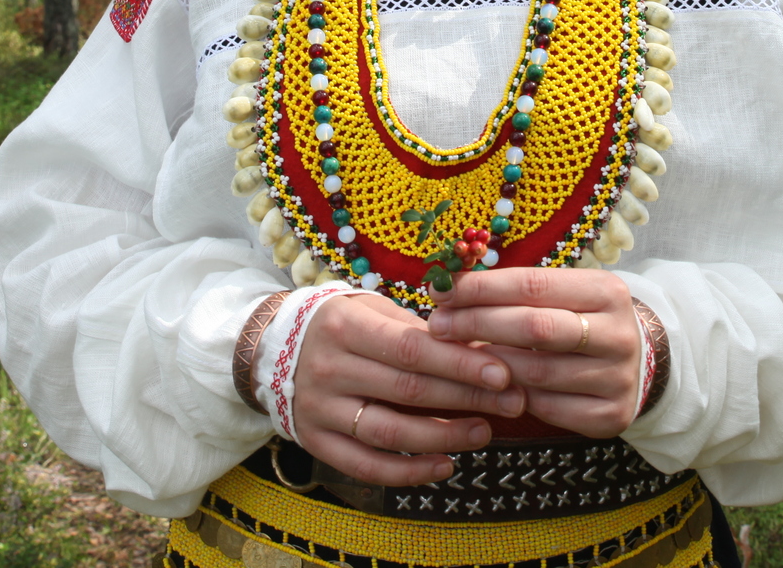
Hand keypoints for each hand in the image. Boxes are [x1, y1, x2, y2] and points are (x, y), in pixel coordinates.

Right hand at [286, 290, 527, 485]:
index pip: (412, 348)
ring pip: (389, 432)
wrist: (270, 349)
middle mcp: (330, 368)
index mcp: (346, 326)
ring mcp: (320, 409)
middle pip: (407, 389)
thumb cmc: (341, 326)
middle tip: (512, 402)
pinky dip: (408, 471)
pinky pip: (366, 466)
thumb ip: (417, 331)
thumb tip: (479, 348)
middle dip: (467, 397)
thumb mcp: (372, 311)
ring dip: (444, 436)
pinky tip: (444, 464)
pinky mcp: (315, 442)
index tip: (503, 372)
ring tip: (484, 431)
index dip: (460, 363)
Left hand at [425, 267, 640, 437]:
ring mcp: (617, 378)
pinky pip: (548, 408)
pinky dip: (514, 396)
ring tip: (455, 356)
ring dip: (487, 365)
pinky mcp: (611, 416)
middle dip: (477, 324)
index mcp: (607, 291)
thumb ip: (518, 292)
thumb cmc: (583, 320)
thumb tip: (450, 293)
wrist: (640, 362)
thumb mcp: (565, 295)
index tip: (441, 292)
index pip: (533, 284)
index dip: (482, 289)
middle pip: (535, 328)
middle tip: (437, 326)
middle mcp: (618, 334)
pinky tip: (490, 386)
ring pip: (536, 373)